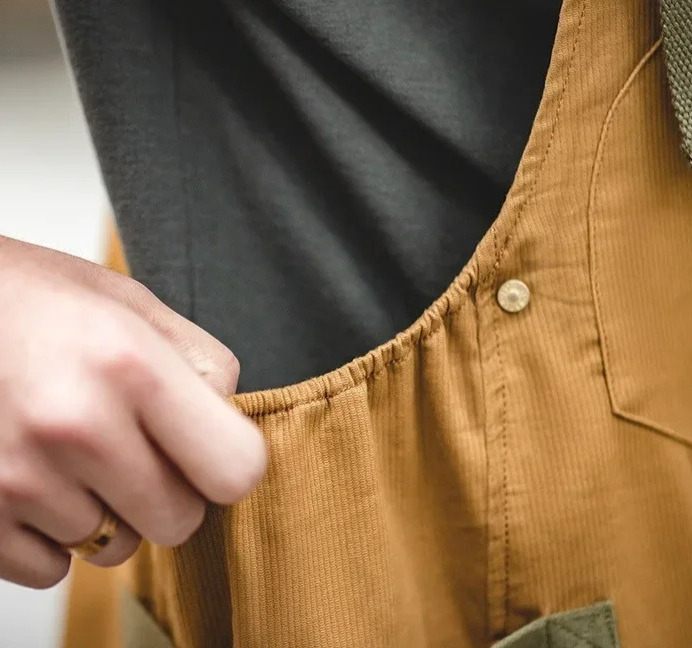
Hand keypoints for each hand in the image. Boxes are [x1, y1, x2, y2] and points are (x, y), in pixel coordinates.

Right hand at [0, 235, 265, 587]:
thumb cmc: (37, 301)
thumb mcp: (130, 303)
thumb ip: (200, 362)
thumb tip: (231, 424)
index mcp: (131, 364)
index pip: (234, 470)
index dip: (230, 467)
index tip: (209, 452)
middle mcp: (76, 425)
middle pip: (179, 521)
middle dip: (170, 493)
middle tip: (136, 450)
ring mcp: (17, 478)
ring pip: (114, 546)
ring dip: (106, 511)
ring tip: (72, 453)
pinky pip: (50, 568)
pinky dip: (52, 535)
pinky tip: (35, 479)